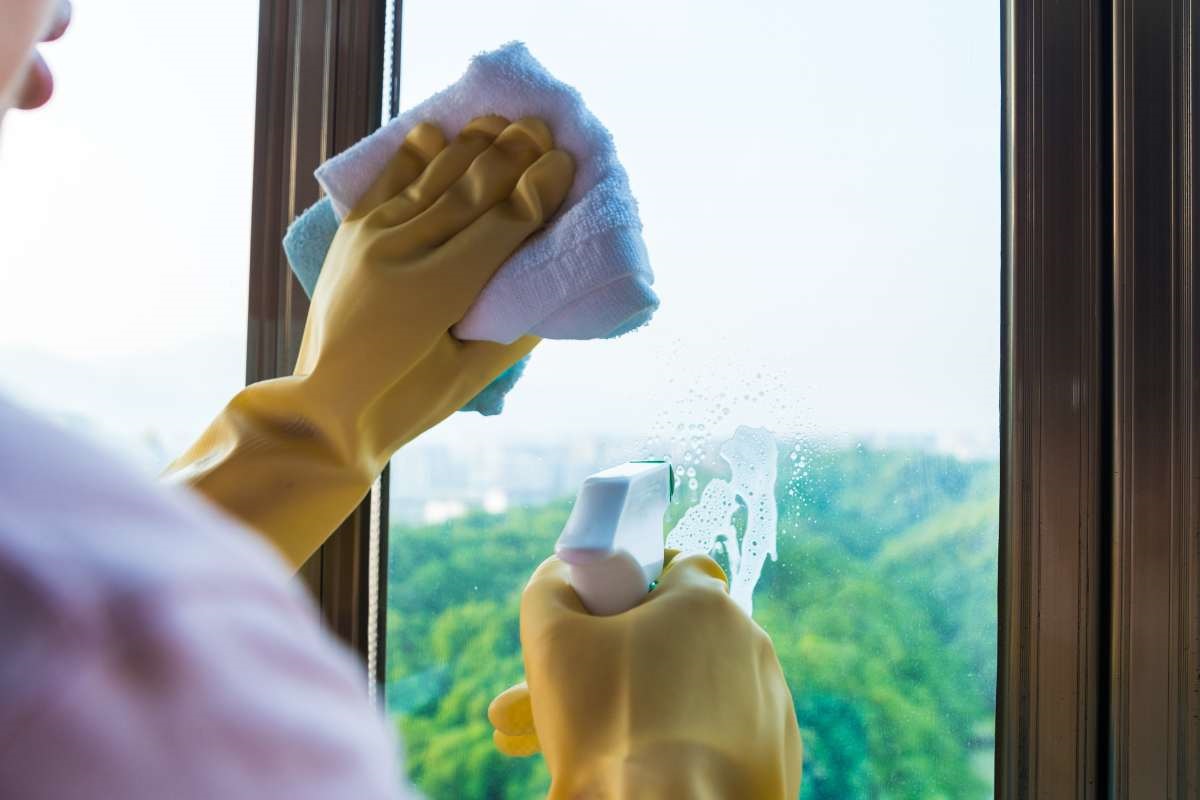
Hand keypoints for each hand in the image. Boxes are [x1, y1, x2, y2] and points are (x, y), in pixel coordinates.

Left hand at [293, 115, 571, 454]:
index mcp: (438, 293)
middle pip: (473, 187)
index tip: (567, 163)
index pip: (503, 223)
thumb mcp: (473, 377)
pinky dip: (415, 153)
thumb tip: (550, 289)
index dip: (540, 189)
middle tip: (548, 128)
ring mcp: (371, 237)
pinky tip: (438, 130)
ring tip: (506, 121)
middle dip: (515, 152)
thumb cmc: (408, 403)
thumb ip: (515, 327)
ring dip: (474, 143)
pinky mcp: (351, 234)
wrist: (325, 409)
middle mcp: (402, 252)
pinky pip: (388, 180)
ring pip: (434, 175)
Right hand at [489, 551, 802, 798]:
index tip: (601, 619)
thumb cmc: (607, 728)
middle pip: (684, 631)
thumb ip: (552, 586)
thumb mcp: (550, 640)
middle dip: (636, 653)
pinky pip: (725, 731)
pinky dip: (690, 741)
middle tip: (588, 692)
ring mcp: (772, 702)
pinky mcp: (776, 755)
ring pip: (703, 685)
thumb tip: (562, 573)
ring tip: (607, 738)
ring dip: (661, 699)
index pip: (675, 564)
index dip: (633, 584)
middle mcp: (752, 643)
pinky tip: (648, 764)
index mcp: (707, 603)